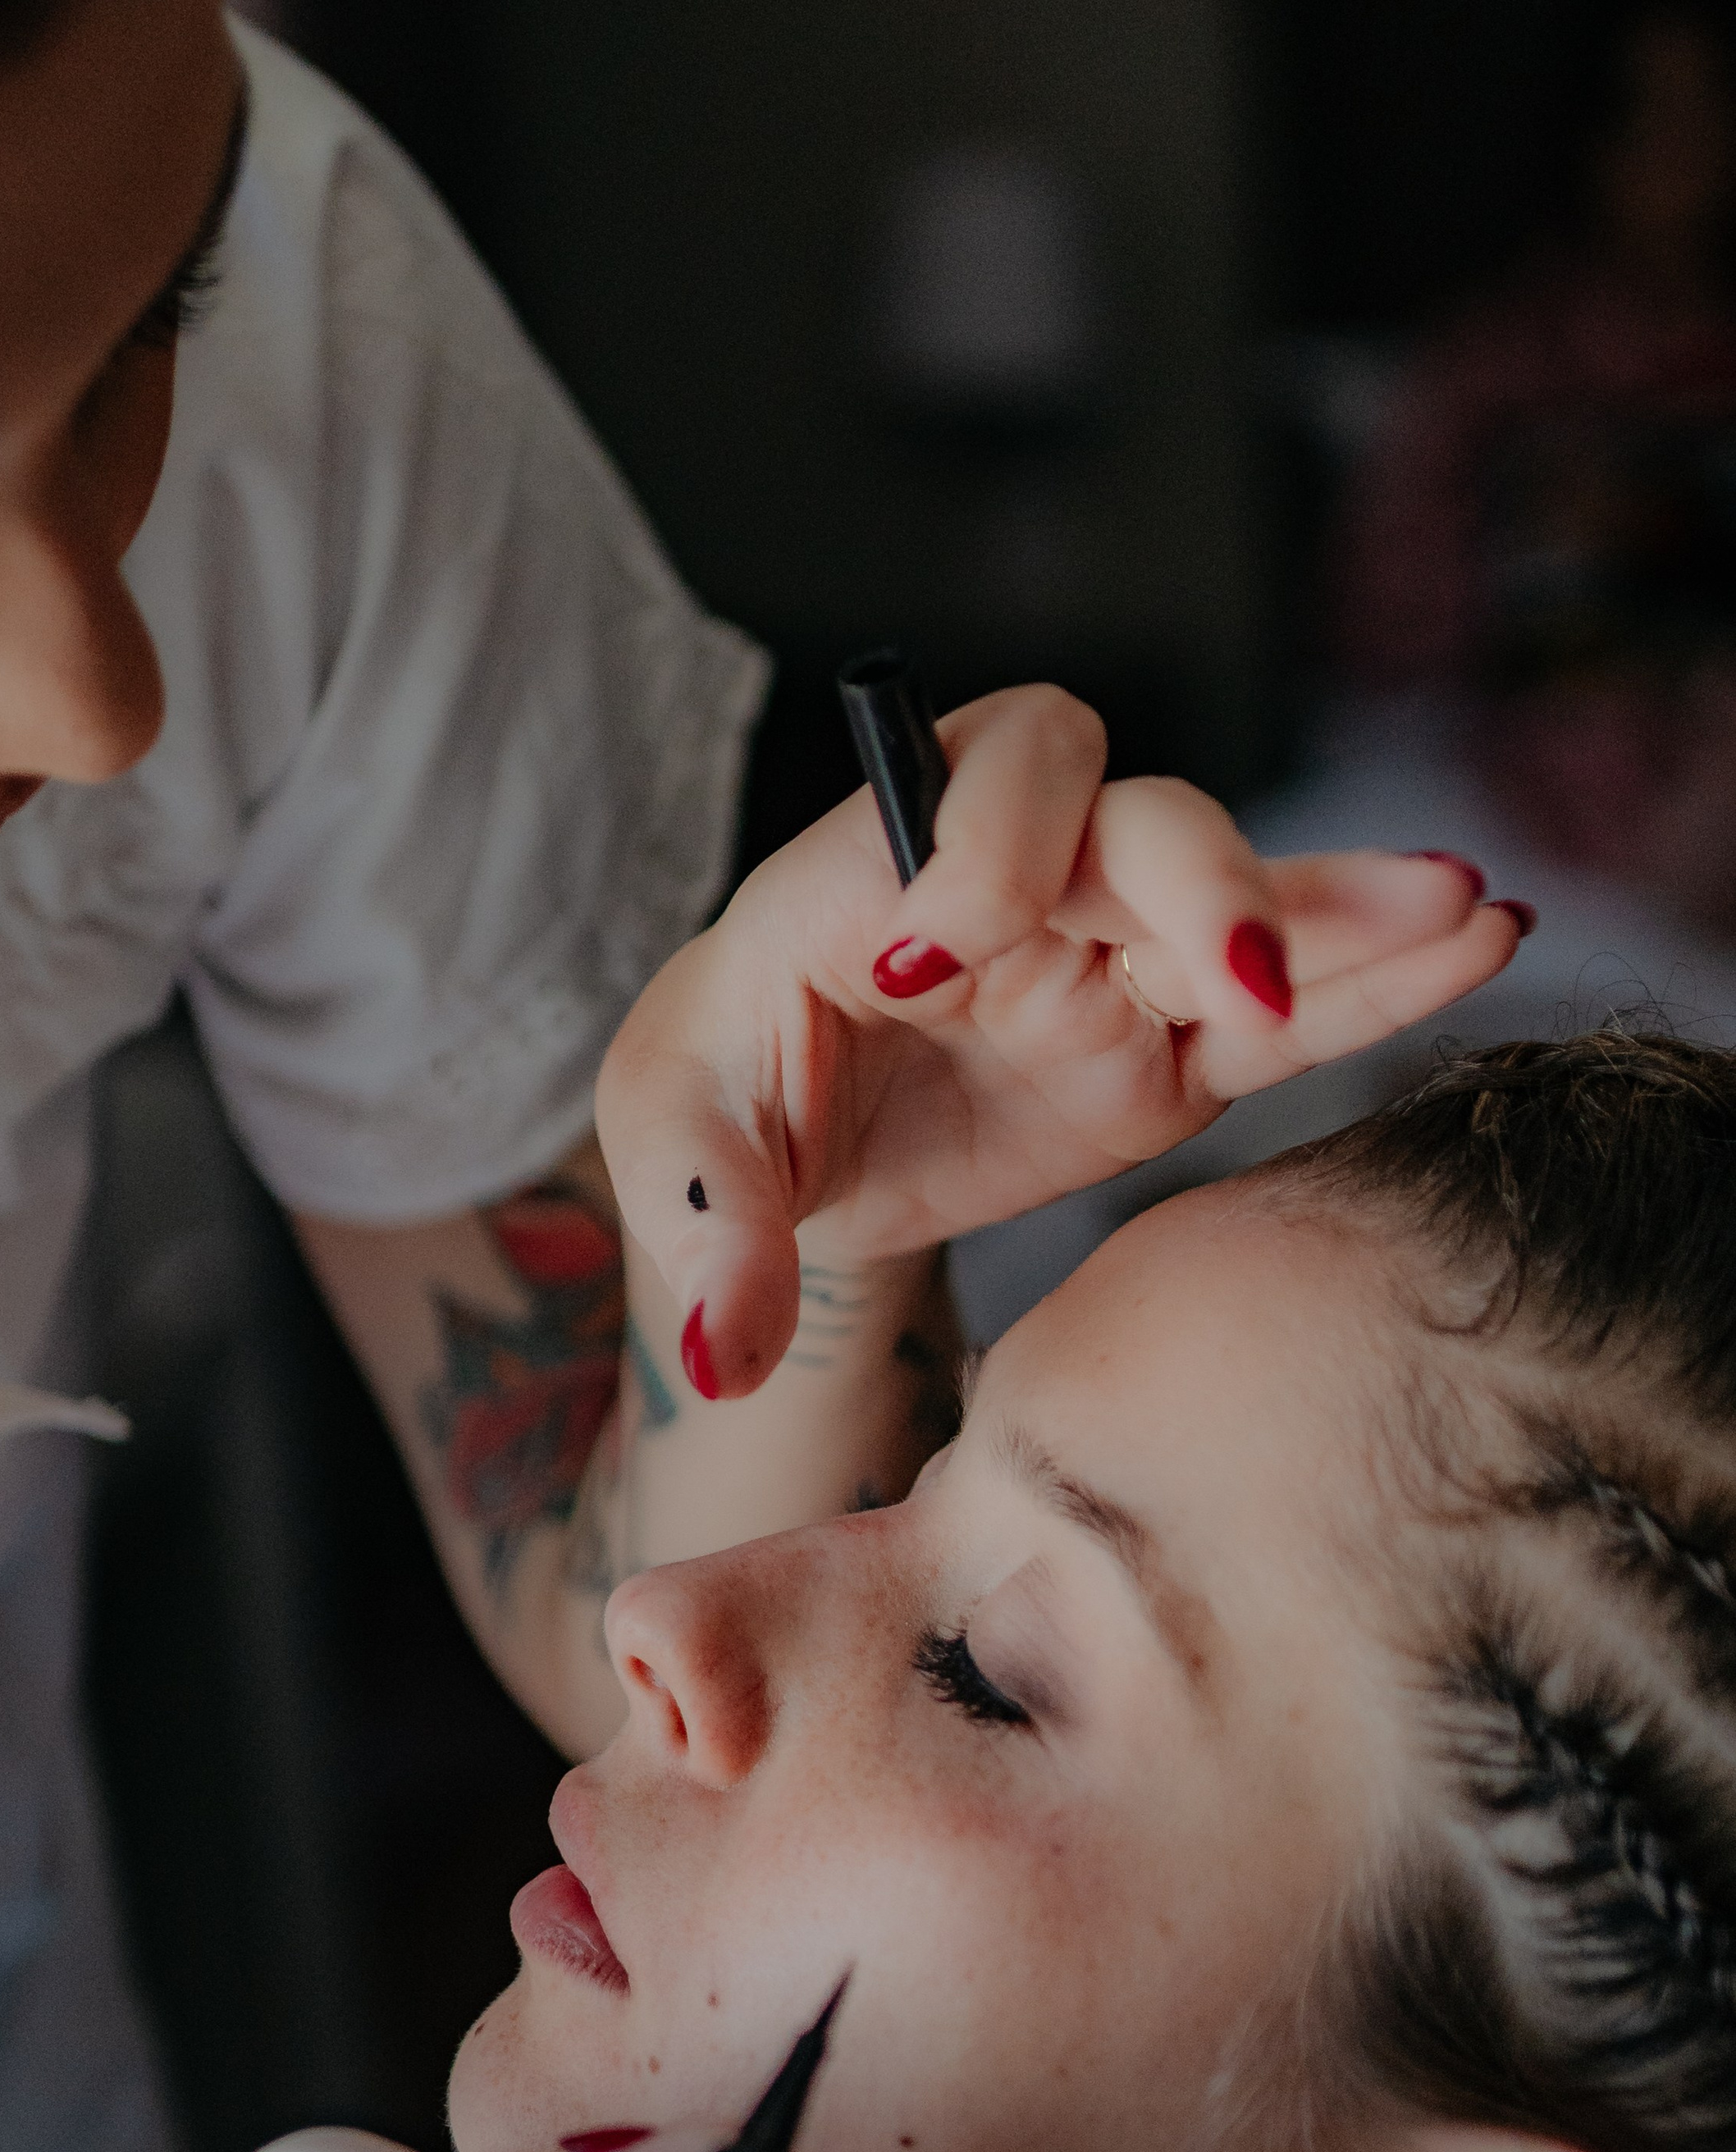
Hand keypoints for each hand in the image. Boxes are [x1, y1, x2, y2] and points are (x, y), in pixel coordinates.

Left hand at [598, 684, 1523, 1392]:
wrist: (789, 1144)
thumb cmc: (721, 1104)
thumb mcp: (671, 1154)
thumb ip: (703, 1237)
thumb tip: (723, 1354)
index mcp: (866, 875)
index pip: (951, 797)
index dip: (967, 856)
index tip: (935, 965)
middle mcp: (1006, 883)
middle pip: (1125, 813)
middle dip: (1188, 875)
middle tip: (1229, 967)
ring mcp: (1104, 955)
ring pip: (1236, 897)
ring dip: (1337, 904)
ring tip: (1457, 904)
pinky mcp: (1175, 1041)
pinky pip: (1292, 1000)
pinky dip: (1380, 977)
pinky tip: (1479, 943)